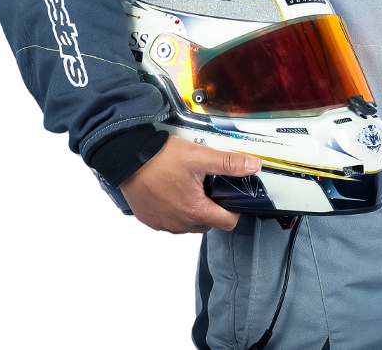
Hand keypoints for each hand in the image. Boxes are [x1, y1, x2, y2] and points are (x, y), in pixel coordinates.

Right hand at [120, 135, 261, 233]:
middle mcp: (179, 223)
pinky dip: (175, 210)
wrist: (128, 158)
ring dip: (193, 209)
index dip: (234, 209)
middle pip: (209, 223)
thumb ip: (229, 163)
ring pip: (190, 223)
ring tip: (189, 186)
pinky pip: (171, 221)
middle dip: (213, 206)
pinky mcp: (151, 220)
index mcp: (195, 211)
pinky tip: (173, 191)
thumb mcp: (200, 156)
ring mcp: (164, 224)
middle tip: (208, 186)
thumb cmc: (160, 158)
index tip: (230, 196)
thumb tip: (252, 165)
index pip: (228, 222)